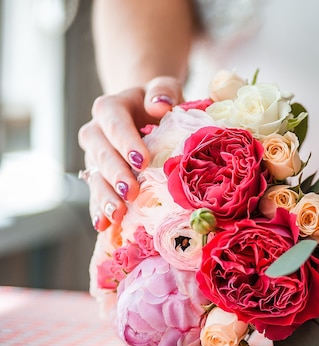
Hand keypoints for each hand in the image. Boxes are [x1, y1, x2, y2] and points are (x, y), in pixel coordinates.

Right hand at [78, 76, 183, 231]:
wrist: (147, 111)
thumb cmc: (160, 101)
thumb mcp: (164, 89)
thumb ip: (163, 91)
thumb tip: (160, 105)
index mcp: (110, 107)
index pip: (114, 122)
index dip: (126, 142)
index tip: (142, 161)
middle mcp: (96, 132)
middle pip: (101, 153)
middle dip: (116, 174)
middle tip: (132, 192)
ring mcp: (95, 157)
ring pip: (95, 177)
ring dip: (105, 197)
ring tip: (117, 215)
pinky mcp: (99, 177)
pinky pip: (96, 194)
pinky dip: (100, 210)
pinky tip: (104, 226)